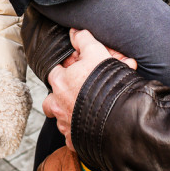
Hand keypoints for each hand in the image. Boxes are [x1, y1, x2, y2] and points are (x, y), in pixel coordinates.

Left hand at [42, 29, 136, 149]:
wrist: (119, 117)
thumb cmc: (106, 84)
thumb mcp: (97, 53)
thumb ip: (84, 40)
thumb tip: (74, 31)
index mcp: (60, 82)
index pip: (54, 73)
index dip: (65, 70)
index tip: (75, 70)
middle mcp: (58, 104)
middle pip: (50, 101)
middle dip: (59, 97)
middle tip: (74, 94)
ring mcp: (65, 123)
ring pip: (60, 119)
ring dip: (67, 115)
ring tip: (82, 111)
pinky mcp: (74, 140)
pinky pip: (70, 138)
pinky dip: (76, 134)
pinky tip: (87, 128)